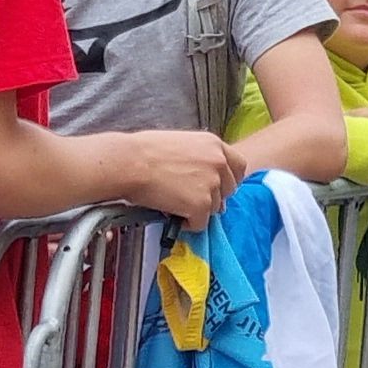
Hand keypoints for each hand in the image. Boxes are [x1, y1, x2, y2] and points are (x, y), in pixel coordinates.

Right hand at [119, 131, 242, 225]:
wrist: (129, 163)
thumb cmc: (144, 152)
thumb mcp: (182, 144)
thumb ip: (201, 158)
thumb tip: (208, 181)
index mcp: (215, 144)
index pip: (239, 166)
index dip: (228, 180)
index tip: (217, 187)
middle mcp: (219, 162)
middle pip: (229, 190)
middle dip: (212, 197)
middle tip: (188, 198)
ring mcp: (212, 184)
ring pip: (215, 208)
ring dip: (196, 209)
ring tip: (172, 201)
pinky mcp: (202, 204)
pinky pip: (200, 223)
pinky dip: (186, 223)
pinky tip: (170, 211)